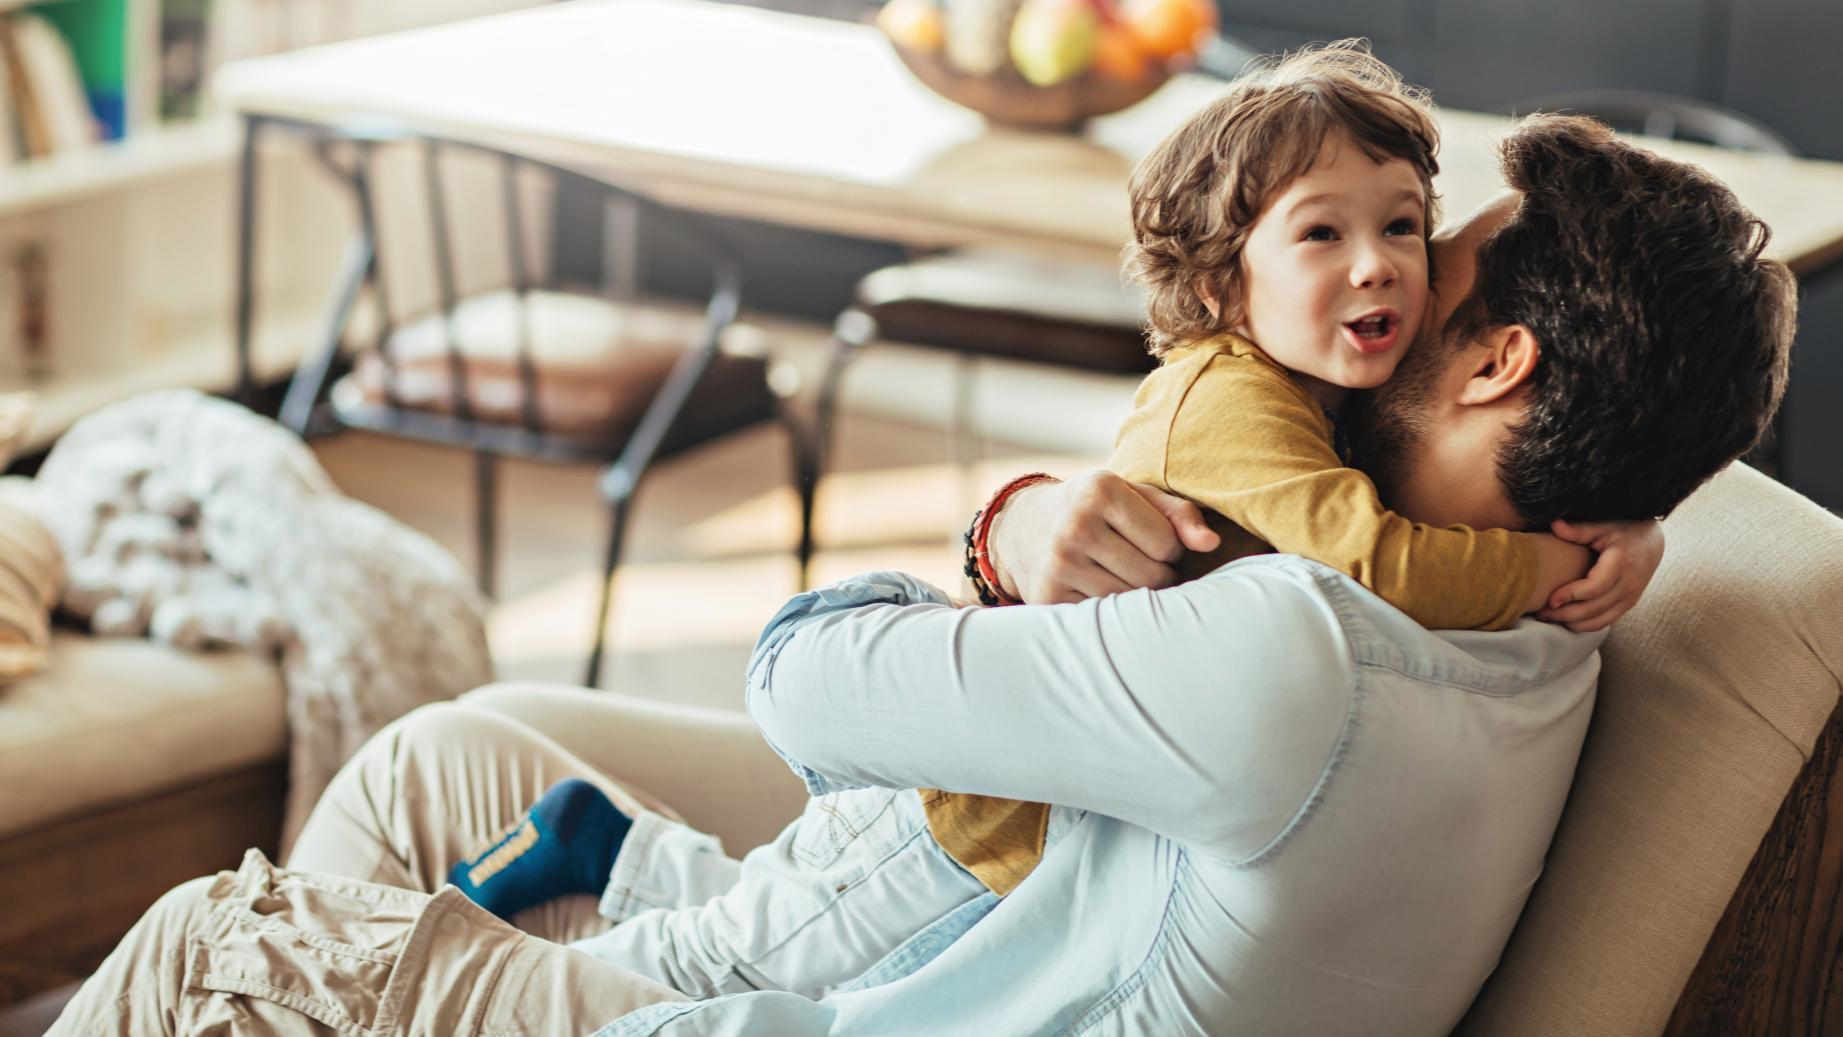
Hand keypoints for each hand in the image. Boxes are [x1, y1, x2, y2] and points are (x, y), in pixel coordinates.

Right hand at [988, 470, 1220, 603]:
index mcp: (1101, 489)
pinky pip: (1103, 617)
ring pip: (1130, 601)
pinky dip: (1109, 609)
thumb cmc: (1094, 509)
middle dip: (1156, 575)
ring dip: (1136, 595)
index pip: (1168, 544)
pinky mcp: (1048, 595)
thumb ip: (1179, 514)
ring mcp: (1059, 562)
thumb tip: (1212, 543)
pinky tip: (1097, 588)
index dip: (1168, 548)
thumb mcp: (1133, 497)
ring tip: (1121, 575)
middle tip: (1138, 563)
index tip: (1149, 541)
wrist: (1022, 528)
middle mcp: (1076, 524)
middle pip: (1152, 577)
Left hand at [1536, 519, 1665, 632]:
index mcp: (1622, 564)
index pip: (1595, 587)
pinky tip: (1565, 620)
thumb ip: (1579, 530)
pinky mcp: (1628, 605)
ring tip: (1548, 617)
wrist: (1652, 541)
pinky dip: (1584, 625)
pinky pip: (1605, 622)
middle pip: (1594, 608)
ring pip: (1599, 620)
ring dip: (1572, 623)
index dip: (1572, 595)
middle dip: (1565, 614)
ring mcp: (1630, 598)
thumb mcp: (1603, 526)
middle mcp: (1629, 585)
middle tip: (1541, 613)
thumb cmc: (1624, 531)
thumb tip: (1555, 525)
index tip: (1550, 599)